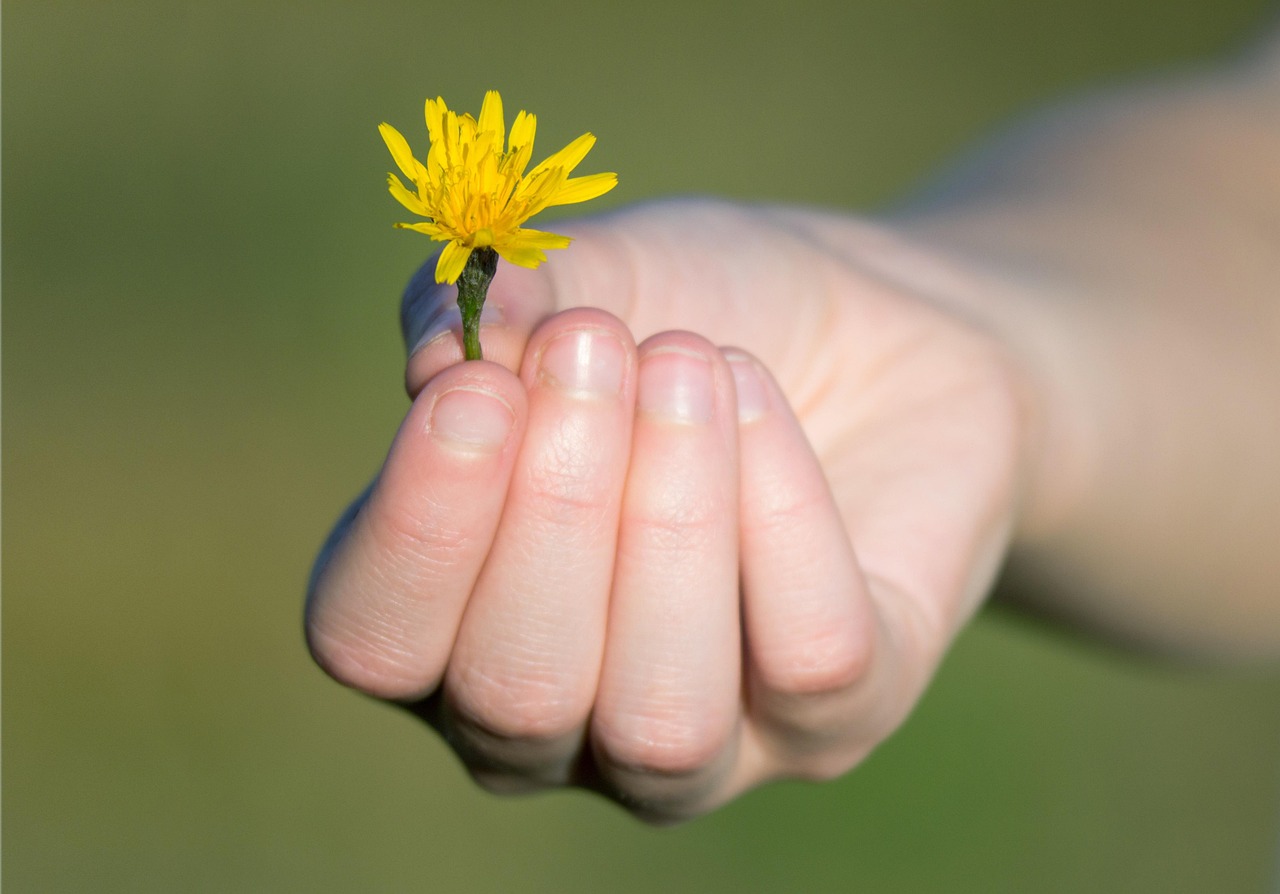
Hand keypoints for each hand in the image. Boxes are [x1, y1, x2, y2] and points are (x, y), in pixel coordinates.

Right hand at [306, 199, 1029, 820]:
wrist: (874, 326)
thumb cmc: (700, 311)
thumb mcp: (595, 275)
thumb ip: (499, 305)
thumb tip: (434, 356)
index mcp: (450, 623)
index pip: (373, 641)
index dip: (416, 528)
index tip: (474, 384)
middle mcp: (560, 720)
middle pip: (515, 691)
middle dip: (557, 507)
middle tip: (595, 346)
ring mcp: (700, 748)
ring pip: (660, 718)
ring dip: (669, 521)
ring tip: (689, 363)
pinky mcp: (835, 724)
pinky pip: (808, 658)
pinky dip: (783, 510)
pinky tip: (758, 397)